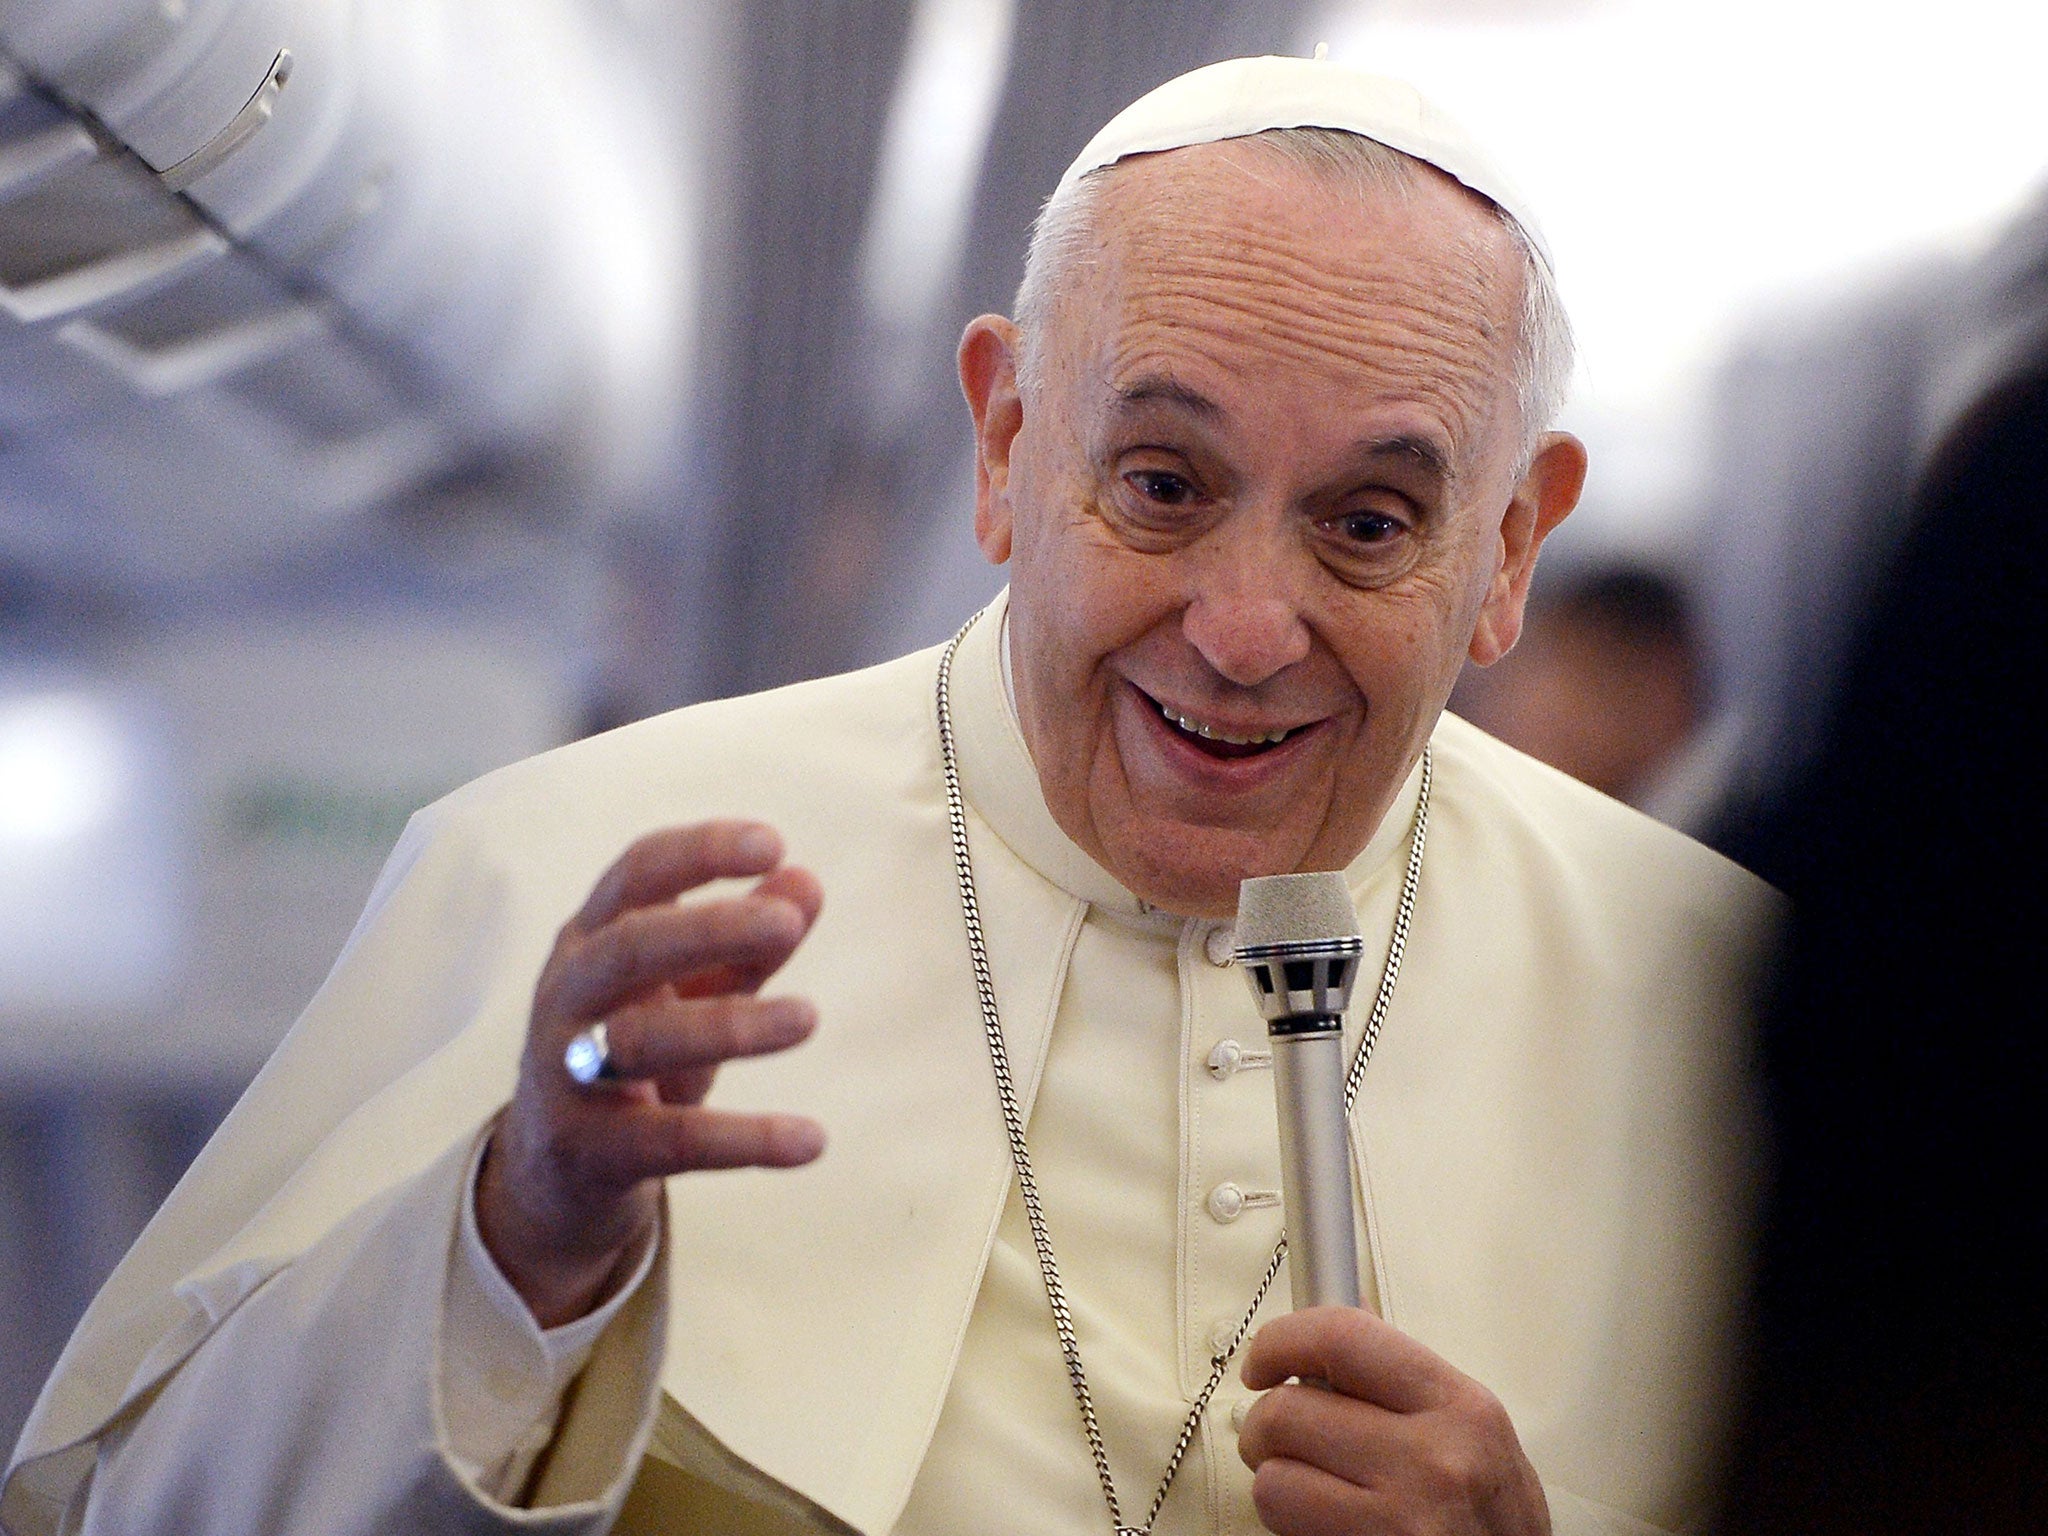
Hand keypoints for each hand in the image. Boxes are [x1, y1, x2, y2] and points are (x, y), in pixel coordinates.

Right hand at [477, 821, 824, 1326]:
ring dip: (729, 1025)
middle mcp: (568, 995)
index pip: (636, 874)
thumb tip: (807, 883)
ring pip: (641, 1042)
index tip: (773, 842)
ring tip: (808, 1017)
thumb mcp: (691, 990)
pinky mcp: (588, 1150)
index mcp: (593, 938)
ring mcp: (567, 1074)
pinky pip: (670, 1142)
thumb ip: (748, 942)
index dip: (700, 852)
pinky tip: (811, 1140)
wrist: (554, 1167)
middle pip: (630, 948)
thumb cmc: (636, 1047)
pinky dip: (744, 1141)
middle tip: (786, 924)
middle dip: (708, 929)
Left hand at [1237, 1307, 1549, 1535]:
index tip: (1263, 1362)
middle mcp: (1434, 1459)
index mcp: (1460, 1407)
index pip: (1342, 1337)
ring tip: (1305, 1490)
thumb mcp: (1478, 1437)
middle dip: (1264, 1427)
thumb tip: (1339, 1328)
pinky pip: (1285, 1529)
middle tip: (1276, 1442)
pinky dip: (1287, 1525)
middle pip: (1288, 1411)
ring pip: (1273, 1479)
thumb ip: (1409, 1383)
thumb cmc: (1497, 1525)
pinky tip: (1322, 1524)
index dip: (1281, 1341)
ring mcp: (1402, 1519)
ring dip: (1276, 1484)